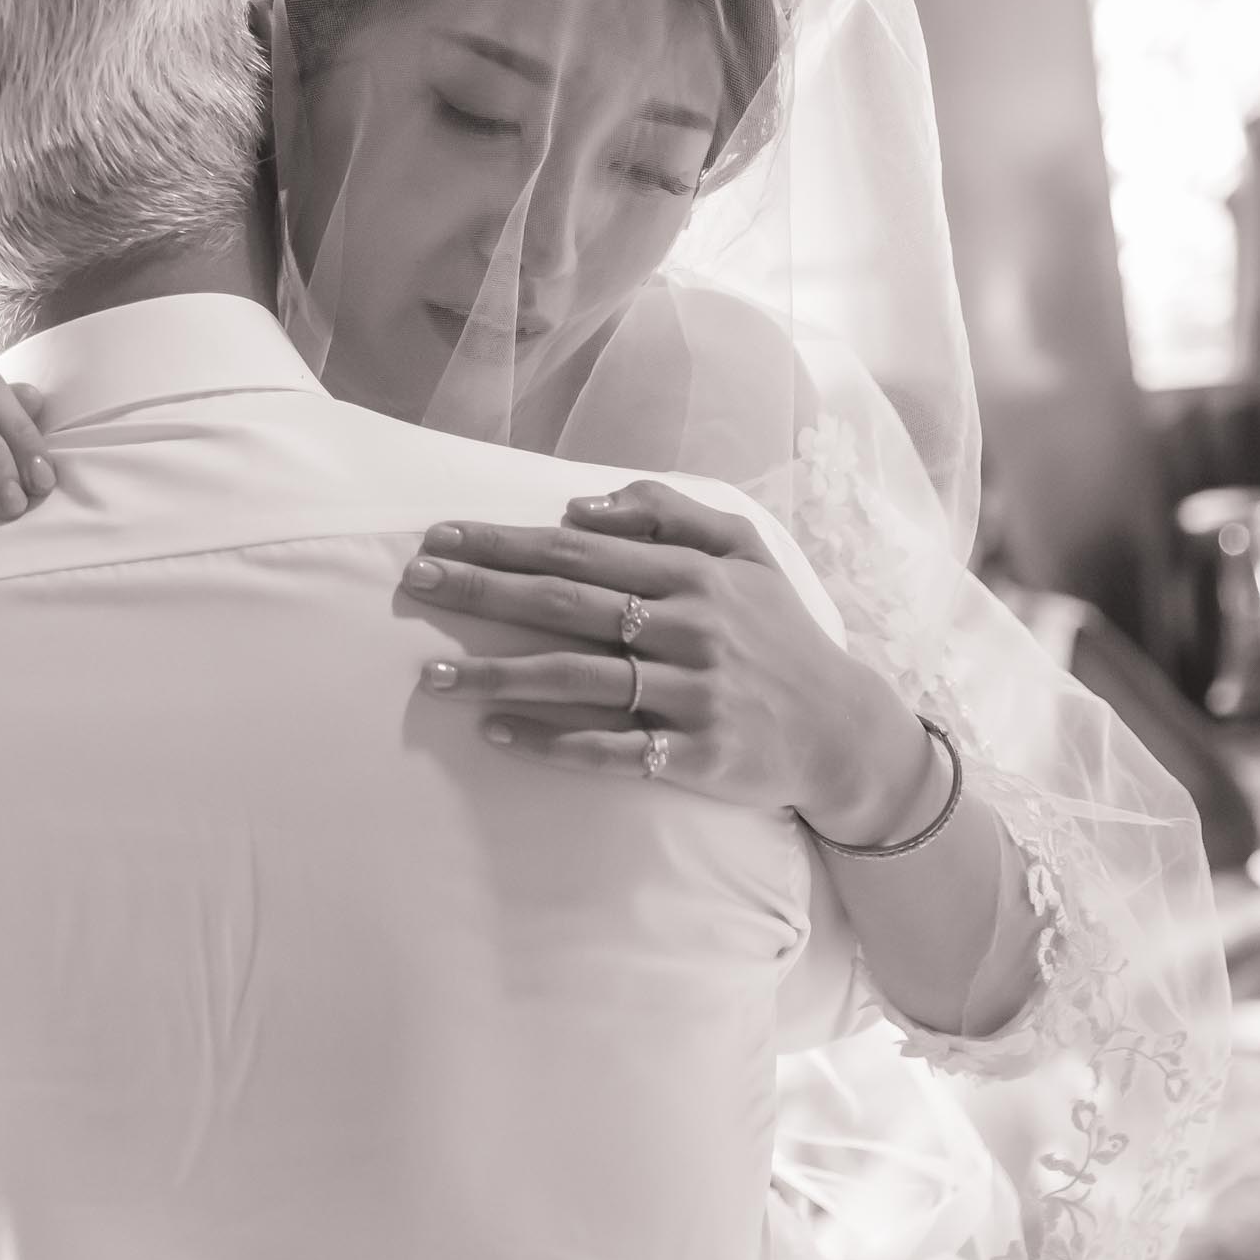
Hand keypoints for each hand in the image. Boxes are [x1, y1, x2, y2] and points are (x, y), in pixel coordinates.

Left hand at [399, 478, 930, 833]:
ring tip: (430, 677)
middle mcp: (690, 628)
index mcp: (694, 574)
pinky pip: (609, 749)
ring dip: (497, 675)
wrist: (844, 731)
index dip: (504, 543)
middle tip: (415, 583)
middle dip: (482, 592)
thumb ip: (670, 514)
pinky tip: (495, 734)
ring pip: (576, 678)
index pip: (578, 551)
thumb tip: (579, 503)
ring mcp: (692, 694)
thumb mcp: (746, 554)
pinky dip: (550, 741)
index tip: (440, 538)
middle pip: (564, 605)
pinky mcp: (695, 756)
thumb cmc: (778, 635)